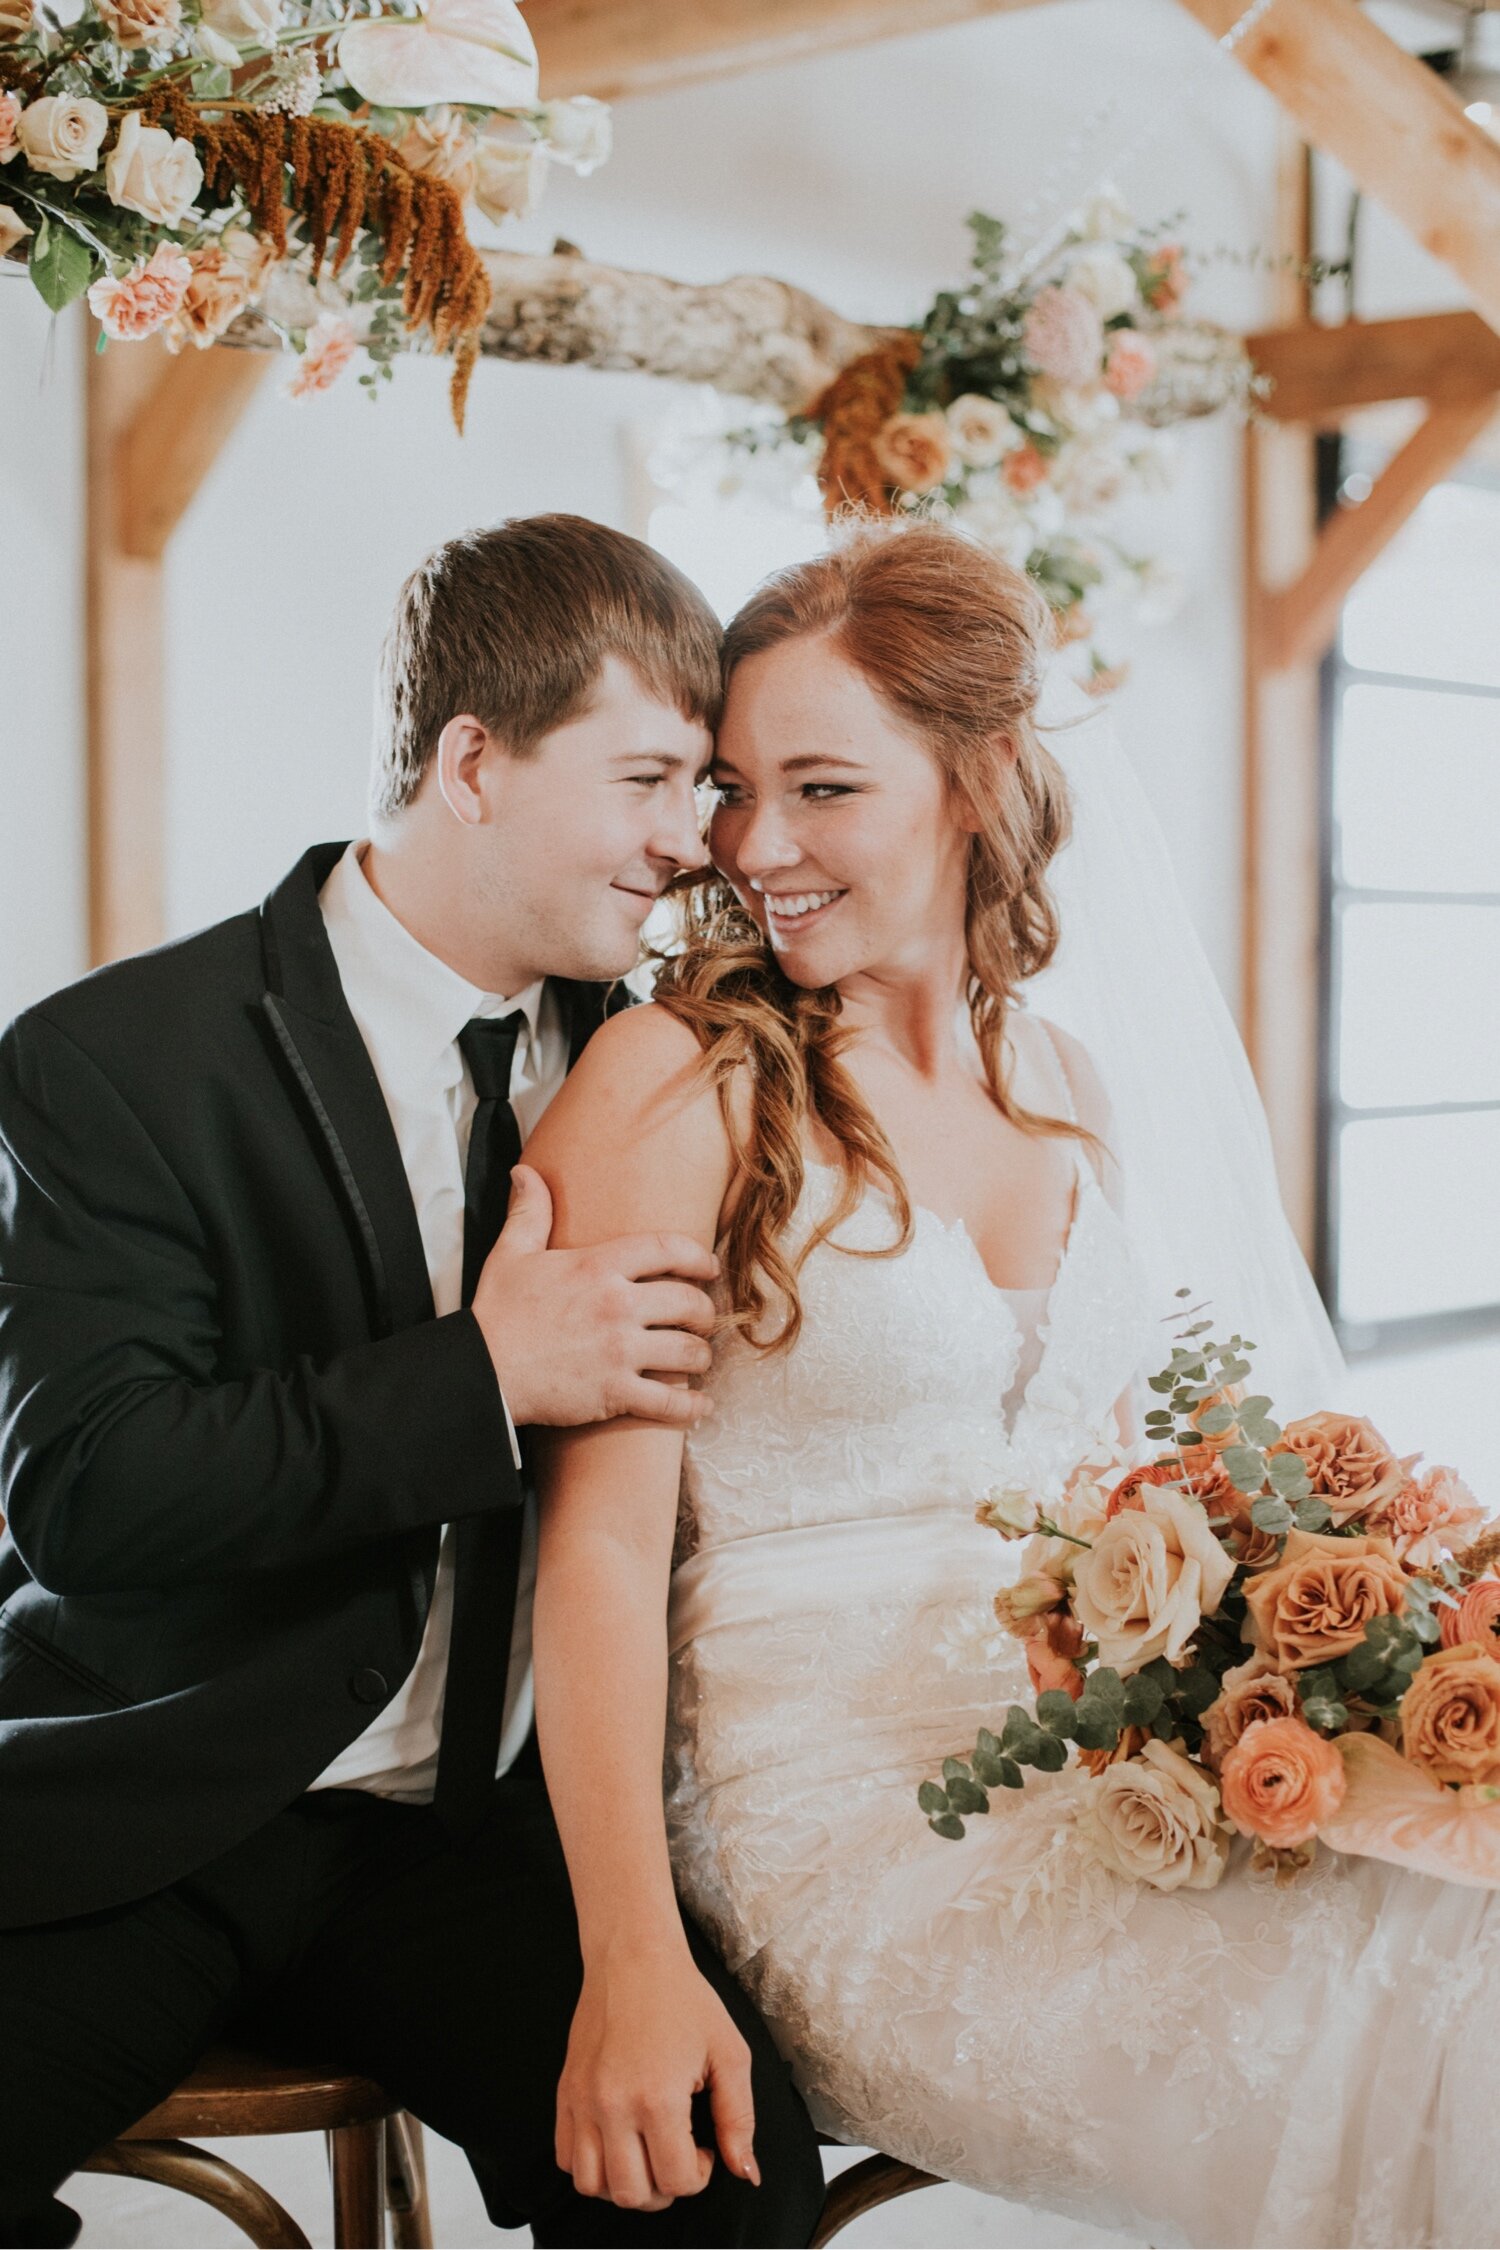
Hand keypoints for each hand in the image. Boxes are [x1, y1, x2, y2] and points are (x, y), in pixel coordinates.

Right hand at [472, 1166, 718, 1429]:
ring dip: (700, 1356)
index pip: (667, 1249)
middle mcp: (617, 1305)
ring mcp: (619, 1351)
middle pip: (688, 1302)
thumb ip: (529, 1211)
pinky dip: (690, 1408)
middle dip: (704, 1311)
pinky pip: (668, 1402)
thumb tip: (525, 1173)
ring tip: (699, 1358)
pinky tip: (701, 1407)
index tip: (710, 1267)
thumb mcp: (511, 1253)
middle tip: (704, 1318)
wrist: (480, 1370)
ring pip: (687, 1352)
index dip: (698, 1257)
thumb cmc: (496, 1314)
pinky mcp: (614, 1393)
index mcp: (598, 1267)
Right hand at [556, 1942, 759, 2211]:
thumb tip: (746, 2173)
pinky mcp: (565, 2093)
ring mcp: (583, 2101)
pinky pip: (566, 2158)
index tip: (706, 2147)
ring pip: (592, 2185)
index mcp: (657, 2097)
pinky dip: (591, 2165)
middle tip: (679, 2156)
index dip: (701, 2174)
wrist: (632, 1958)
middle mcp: (612, 2105)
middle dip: (665, 2188)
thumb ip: (739, 2119)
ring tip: (646, 2155)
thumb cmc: (682, 1999)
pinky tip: (618, 2142)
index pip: (677, 2180)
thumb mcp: (729, 2053)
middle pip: (633, 2194)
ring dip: (624, 2184)